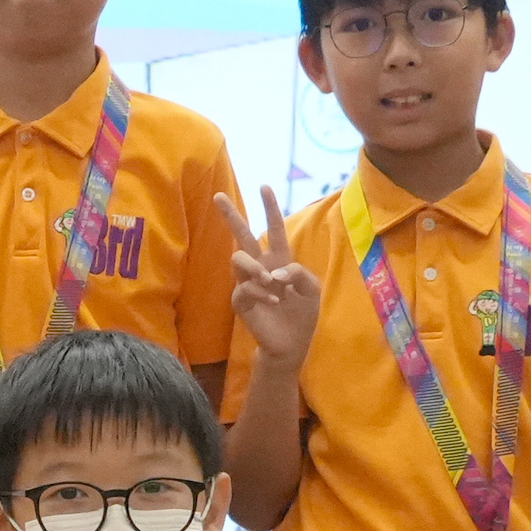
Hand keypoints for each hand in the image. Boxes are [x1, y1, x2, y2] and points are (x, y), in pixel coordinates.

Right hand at [217, 187, 323, 365]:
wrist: (293, 343)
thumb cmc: (303, 314)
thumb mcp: (312, 288)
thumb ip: (298, 272)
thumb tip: (273, 272)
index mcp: (280, 260)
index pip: (274, 230)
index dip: (270, 209)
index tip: (264, 187)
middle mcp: (261, 267)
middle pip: (242, 236)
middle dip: (231, 215)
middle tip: (218, 196)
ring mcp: (249, 283)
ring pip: (239, 259)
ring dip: (255, 268)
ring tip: (271, 283)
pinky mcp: (241, 301)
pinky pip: (243, 288)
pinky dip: (260, 293)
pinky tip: (274, 302)